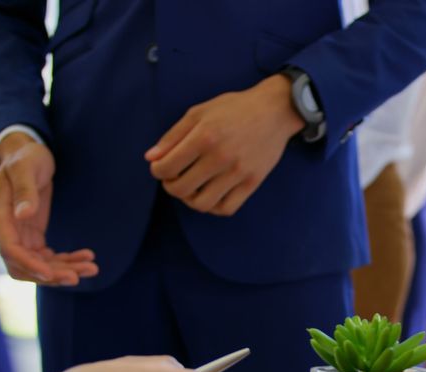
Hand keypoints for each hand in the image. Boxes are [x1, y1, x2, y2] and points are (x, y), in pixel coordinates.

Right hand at [0, 133, 97, 284]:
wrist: (30, 156)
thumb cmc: (26, 158)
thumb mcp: (26, 168)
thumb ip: (25, 190)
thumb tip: (22, 214)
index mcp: (0, 216)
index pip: (9, 249)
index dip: (28, 264)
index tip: (49, 273)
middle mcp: (8, 231)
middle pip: (24, 264)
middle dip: (50, 274)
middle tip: (78, 276)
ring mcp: (21, 236)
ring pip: (39, 264)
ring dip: (64, 270)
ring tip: (92, 268)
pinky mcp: (34, 237)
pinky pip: (49, 257)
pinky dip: (68, 260)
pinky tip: (88, 256)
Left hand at [146, 75, 305, 215]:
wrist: (275, 111)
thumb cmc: (234, 109)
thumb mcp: (199, 112)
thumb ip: (172, 135)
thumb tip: (151, 158)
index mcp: (204, 136)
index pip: (167, 167)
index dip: (157, 170)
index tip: (162, 166)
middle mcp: (221, 157)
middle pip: (181, 189)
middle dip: (170, 186)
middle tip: (174, 178)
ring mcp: (238, 172)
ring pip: (203, 204)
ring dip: (190, 200)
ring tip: (192, 188)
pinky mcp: (253, 182)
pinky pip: (227, 208)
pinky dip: (213, 207)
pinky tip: (210, 194)